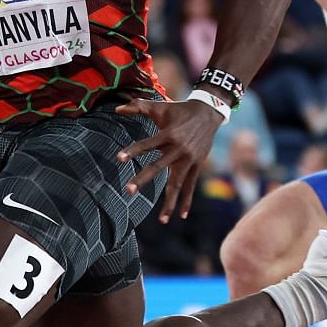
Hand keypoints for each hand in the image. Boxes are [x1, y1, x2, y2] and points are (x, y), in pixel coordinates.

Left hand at [113, 96, 221, 223]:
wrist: (209, 113)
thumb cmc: (180, 110)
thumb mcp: (160, 106)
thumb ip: (138, 106)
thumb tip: (117, 107)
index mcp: (168, 134)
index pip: (147, 144)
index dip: (133, 150)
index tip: (118, 158)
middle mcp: (179, 149)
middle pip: (158, 167)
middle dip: (143, 179)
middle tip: (128, 191)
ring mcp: (189, 160)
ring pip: (177, 184)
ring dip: (169, 202)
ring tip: (162, 221)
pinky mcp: (196, 165)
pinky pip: (190, 186)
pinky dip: (187, 201)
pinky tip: (182, 216)